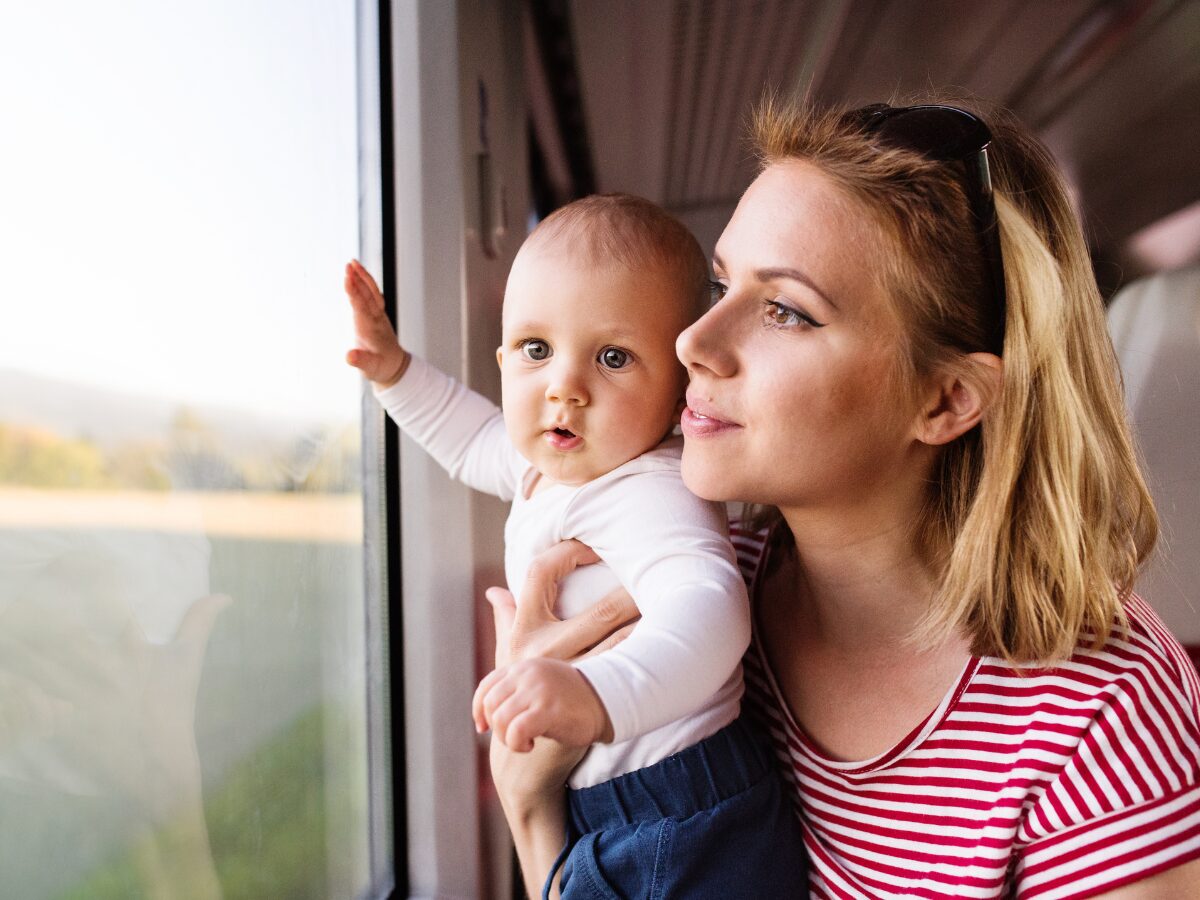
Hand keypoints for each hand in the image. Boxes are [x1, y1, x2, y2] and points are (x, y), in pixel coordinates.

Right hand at [342, 258, 409, 387]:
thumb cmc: (380, 368)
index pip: (361, 306)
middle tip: (349, 263)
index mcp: (371, 329)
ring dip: (363, 277)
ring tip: (352, 262)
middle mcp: (376, 319)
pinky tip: (358, 275)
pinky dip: (365, 283)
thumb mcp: (369, 368)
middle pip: (368, 294)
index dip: (354, 291)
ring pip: (371, 292)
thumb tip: (349, 356)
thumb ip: (359, 361)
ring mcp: (378, 316)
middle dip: (359, 278)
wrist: (395, 367)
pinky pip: (372, 295)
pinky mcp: (377, 315)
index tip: (348, 277)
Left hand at [473, 657, 612, 751]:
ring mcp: (537, 690)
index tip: (483, 728)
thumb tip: (489, 711)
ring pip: (500, 719)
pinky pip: (515, 731)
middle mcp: (528, 673)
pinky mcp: (547, 710)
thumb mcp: (543, 683)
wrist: (608, 702)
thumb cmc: (574, 700)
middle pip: (490, 704)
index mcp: (524, 666)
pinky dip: (517, 744)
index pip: (486, 686)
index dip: (479, 710)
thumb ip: (518, 688)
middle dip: (496, 727)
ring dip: (507, 738)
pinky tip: (530, 746)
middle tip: (513, 738)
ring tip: (524, 742)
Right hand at [483, 540, 639, 897]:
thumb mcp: (504, 659)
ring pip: (619, 637)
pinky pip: (625, 667)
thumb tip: (496, 592)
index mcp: (524, 630)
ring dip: (648, 619)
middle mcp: (545, 648)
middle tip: (657, 566)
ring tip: (675, 597)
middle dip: (630, 587)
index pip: (539, 571)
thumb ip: (504, 620)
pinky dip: (647, 651)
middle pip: (597, 608)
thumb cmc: (515, 697)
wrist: (519, 756)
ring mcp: (569, 673)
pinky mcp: (587, 696)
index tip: (592, 544)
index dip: (566, 551)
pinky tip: (670, 640)